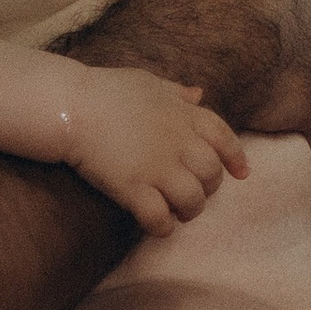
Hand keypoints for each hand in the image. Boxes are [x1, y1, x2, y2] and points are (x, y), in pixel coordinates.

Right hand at [62, 67, 249, 235]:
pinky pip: (159, 217)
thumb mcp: (149, 82)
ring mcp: (158, 166)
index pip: (225, 139)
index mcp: (186, 116)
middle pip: (212, 175)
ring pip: (192, 201)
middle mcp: (180, 143)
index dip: (235, 159)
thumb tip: (199, 94)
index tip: (241, 173)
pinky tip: (156, 227)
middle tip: (192, 194)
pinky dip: (162, 227)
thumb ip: (176, 92)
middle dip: (208, 189)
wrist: (70, 106)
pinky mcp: (133, 187)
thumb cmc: (106, 91)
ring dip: (188, 211)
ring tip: (177, 213)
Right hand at [122, 0, 310, 143]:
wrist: (214, 17)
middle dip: (267, 42)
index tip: (219, 13)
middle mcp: (308, 7)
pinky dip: (288, 127)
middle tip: (226, 62)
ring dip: (282, 87)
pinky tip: (262, 134)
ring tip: (242, 103)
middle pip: (292, 26)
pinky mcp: (309, 101)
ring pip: (306, 74)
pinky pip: (307, 119)